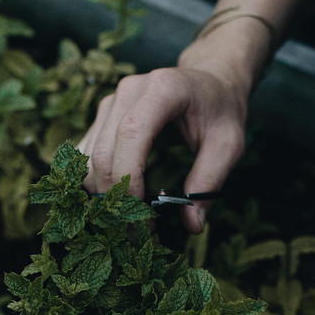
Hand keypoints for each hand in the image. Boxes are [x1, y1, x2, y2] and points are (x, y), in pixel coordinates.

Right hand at [77, 63, 249, 232]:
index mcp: (163, 89)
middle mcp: (128, 91)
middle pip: (104, 152)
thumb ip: (209, 181)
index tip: (141, 218)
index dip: (128, 179)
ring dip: (103, 196)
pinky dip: (96, 184)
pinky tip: (118, 204)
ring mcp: (110, 102)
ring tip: (130, 222)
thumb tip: (191, 224)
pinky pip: (86, 156)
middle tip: (136, 235)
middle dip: (115, 199)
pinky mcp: (101, 116)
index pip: (131, 134)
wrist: (209, 79)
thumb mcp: (229, 144)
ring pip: (89, 159)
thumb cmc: (220, 110)